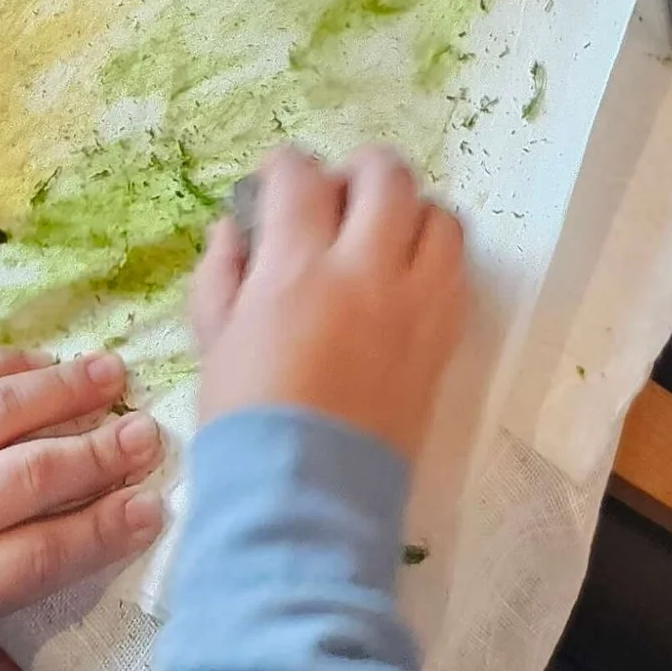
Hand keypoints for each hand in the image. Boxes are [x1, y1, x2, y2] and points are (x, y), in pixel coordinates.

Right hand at [189, 145, 465, 467]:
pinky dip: (435, 259)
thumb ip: (221, 274)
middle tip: (340, 194)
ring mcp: (413, 304)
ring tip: (384, 234)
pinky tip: (406, 279)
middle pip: (385, 174)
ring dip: (409, 212)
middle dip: (358, 170)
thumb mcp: (214, 342)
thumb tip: (234, 227)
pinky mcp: (444, 339)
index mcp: (296, 267)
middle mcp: (364, 270)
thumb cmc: (246, 424)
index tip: (277, 180)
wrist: (304, 503)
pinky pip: (457, 270)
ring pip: (437, 214)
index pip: (300, 174)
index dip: (284, 166)